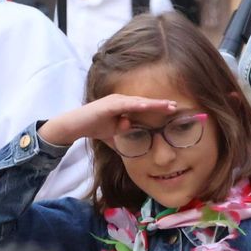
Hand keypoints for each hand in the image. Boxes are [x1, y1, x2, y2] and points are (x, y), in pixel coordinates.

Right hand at [37, 95, 180, 149]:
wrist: (73, 127)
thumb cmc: (95, 129)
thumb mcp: (116, 136)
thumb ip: (128, 139)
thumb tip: (139, 149)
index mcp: (126, 107)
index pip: (146, 107)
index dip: (160, 109)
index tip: (175, 111)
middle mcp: (122, 101)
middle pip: (146, 102)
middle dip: (161, 105)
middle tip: (177, 106)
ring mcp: (115, 101)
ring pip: (138, 102)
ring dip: (153, 104)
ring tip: (167, 106)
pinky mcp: (107, 105)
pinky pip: (124, 104)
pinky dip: (136, 105)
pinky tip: (146, 105)